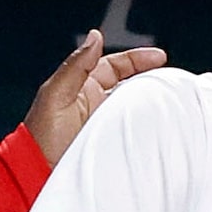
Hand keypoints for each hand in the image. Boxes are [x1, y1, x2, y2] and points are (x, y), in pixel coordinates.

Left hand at [23, 30, 164, 165]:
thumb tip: (95, 36)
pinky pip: (138, 129)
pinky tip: (163, 125)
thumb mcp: (56, 95)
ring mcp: (108, 124)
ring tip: (173, 102)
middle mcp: (97, 104)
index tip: (160, 57)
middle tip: (172, 81)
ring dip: (154, 103)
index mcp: (82, 88)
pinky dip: (151, 125)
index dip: (137, 59)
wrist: (37, 176)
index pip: (114, 66)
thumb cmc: (41, 137)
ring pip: (137, 106)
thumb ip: (76, 65)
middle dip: (151, 79)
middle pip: (131, 84)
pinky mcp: (115, 143)